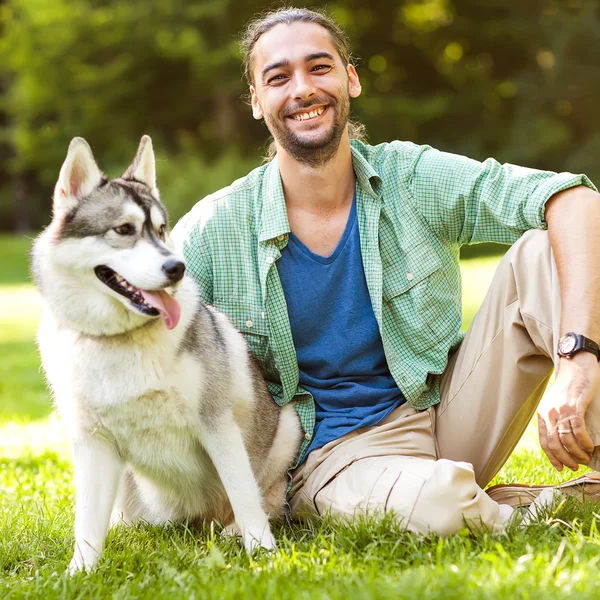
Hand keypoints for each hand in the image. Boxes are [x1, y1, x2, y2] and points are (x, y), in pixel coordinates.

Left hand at [537, 353, 599, 470]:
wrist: (575, 366)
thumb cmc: (569, 387)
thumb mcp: (555, 404)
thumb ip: (555, 419)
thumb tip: (561, 438)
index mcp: (542, 414)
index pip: (544, 441)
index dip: (552, 457)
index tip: (560, 467)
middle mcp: (549, 413)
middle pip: (554, 443)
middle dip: (564, 459)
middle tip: (575, 466)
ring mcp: (561, 409)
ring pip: (566, 439)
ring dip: (576, 452)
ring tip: (584, 458)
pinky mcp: (574, 405)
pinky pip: (577, 429)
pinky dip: (583, 441)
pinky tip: (589, 447)